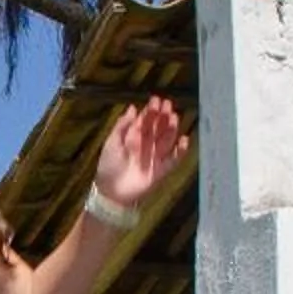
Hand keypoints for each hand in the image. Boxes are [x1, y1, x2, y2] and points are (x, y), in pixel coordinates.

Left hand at [89, 96, 191, 216]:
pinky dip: (180, 151)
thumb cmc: (109, 167)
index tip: (157, 100)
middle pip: (158, 128)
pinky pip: (174, 159)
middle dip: (163, 116)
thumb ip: (122, 126)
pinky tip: (184, 140)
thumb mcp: (112, 143)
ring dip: (171, 129)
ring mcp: (155, 157)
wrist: (112, 193)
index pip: (145, 121)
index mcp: (133, 137)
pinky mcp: (161, 171)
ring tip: (174, 118)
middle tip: (168, 105)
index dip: (151, 111)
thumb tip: (132, 108)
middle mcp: (146, 145)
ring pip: (167, 140)